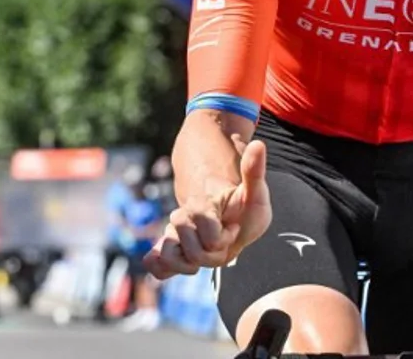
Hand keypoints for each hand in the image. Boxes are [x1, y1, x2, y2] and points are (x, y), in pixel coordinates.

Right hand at [144, 140, 269, 279]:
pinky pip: (153, 262)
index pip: (209, 236)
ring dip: (189, 264)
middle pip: (193, 254)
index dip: (223, 237)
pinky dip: (160, 267)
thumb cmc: (243, 204)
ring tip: (206, 251)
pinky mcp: (167, 247)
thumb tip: (258, 144)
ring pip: (168, 258)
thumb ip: (254, 170)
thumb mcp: (254, 190)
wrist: (228, 212)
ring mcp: (173, 233)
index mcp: (202, 206)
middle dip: (213, 254)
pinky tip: (180, 264)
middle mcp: (182, 219)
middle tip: (224, 239)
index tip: (234, 227)